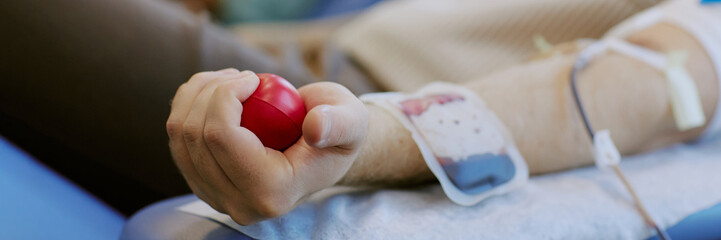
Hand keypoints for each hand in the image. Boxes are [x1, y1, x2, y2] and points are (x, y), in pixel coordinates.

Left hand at [166, 69, 367, 224]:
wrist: (324, 149)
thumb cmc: (339, 130)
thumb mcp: (351, 122)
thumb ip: (339, 124)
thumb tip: (314, 128)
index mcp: (271, 194)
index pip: (222, 138)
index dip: (226, 95)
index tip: (252, 76)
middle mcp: (238, 204)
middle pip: (195, 135)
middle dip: (211, 90)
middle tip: (244, 75)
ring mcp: (215, 197)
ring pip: (179, 135)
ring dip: (197, 94)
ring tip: (231, 80)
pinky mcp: (201, 183)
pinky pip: (177, 138)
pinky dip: (189, 106)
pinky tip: (216, 92)